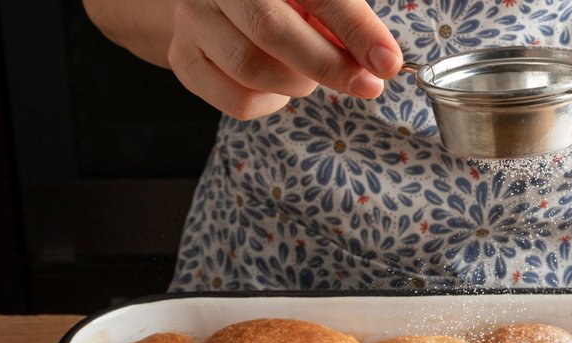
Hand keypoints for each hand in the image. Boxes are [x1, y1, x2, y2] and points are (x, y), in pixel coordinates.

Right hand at [166, 0, 401, 119]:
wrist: (218, 5)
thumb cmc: (281, 3)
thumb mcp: (315, 1)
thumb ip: (344, 23)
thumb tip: (379, 61)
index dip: (356, 29)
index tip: (387, 62)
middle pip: (271, 30)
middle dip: (328, 65)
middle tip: (366, 85)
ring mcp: (194, 20)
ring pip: (251, 69)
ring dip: (296, 83)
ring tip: (308, 75)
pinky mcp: (184, 59)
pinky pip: (236, 100)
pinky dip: (270, 103)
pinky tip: (276, 86)